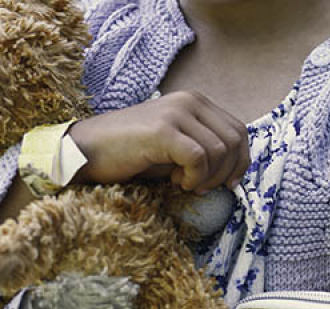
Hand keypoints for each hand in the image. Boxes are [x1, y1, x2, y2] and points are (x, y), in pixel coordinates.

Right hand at [69, 90, 250, 192]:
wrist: (89, 150)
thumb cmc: (133, 154)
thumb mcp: (176, 148)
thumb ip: (205, 150)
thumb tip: (234, 173)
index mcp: (195, 102)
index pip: (238, 132)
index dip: (240, 163)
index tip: (226, 185)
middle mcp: (188, 100)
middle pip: (234, 141)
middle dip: (225, 173)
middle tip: (200, 186)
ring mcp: (176, 112)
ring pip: (218, 152)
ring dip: (205, 178)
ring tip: (181, 182)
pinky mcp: (163, 129)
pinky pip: (199, 158)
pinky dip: (193, 177)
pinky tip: (175, 181)